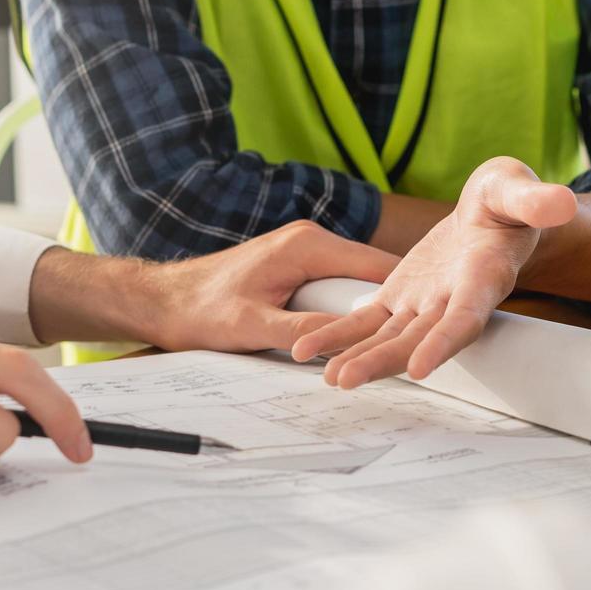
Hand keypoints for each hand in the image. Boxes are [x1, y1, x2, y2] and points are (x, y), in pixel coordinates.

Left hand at [144, 221, 401, 352]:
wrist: (161, 302)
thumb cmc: (198, 310)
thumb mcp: (252, 327)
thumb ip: (302, 332)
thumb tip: (348, 346)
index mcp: (307, 245)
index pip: (377, 265)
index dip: (405, 296)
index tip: (429, 323)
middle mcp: (310, 241)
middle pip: (370, 276)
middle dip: (387, 309)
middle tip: (408, 346)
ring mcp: (303, 254)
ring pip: (353, 285)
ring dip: (365, 314)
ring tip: (386, 348)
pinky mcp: (294, 270)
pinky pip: (334, 290)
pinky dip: (343, 313)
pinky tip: (350, 341)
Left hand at [292, 158, 576, 387]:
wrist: (491, 213)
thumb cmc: (508, 200)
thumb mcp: (518, 189)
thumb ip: (534, 200)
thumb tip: (561, 202)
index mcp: (484, 280)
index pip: (466, 318)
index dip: (445, 342)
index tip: (422, 366)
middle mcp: (452, 302)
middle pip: (418, 340)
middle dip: (384, 361)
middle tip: (348, 379)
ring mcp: (424, 304)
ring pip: (389, 338)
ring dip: (358, 357)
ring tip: (327, 377)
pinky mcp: (399, 298)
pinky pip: (366, 321)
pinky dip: (339, 335)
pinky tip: (307, 350)